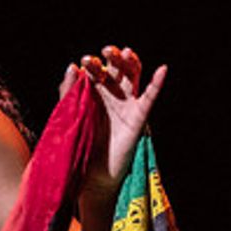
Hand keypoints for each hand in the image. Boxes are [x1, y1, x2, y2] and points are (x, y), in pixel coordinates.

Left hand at [61, 46, 166, 199]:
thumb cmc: (79, 148)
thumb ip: (68, 93)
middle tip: (103, 53)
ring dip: (130, 61)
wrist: (92, 178)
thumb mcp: (69, 118)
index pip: (96, 70)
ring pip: (133, 75)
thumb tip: (72, 67)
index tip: (84, 64)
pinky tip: (162, 69)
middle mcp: (111, 94)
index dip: (92, 64)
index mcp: (94, 93)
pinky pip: (150, 97)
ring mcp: (126, 104)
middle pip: (116, 67)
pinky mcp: (139, 117)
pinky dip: (157, 83)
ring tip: (124, 53)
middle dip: (111, 57)